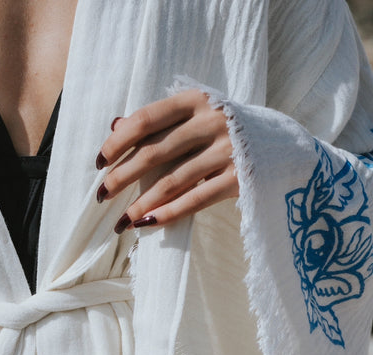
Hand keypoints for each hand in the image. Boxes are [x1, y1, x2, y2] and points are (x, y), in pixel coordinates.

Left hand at [95, 89, 238, 232]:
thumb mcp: (198, 114)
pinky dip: (167, 215)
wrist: (285, 146)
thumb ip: (160, 120)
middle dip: (122, 177)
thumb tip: (115, 125)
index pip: (146, 120)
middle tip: (102, 196)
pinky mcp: (238, 179)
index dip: (118, 142)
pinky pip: (194, 201)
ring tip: (121, 222)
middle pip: (154, 153)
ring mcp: (227, 151)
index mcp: (197, 100)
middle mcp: (212, 122)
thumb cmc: (228, 130)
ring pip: (171, 182)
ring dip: (140, 205)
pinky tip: (146, 225)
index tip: (99, 162)